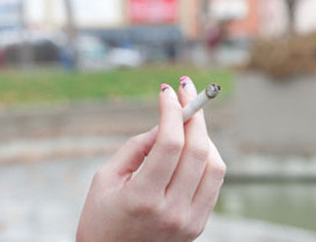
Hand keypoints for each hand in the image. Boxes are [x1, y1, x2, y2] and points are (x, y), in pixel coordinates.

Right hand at [76, 77, 225, 241]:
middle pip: (197, 151)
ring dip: (203, 134)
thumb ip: (135, 148)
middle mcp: (172, 210)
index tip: (167, 91)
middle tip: (185, 90)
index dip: (171, 111)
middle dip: (194, 113)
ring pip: (214, 165)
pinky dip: (207, 157)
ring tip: (186, 119)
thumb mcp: (105, 179)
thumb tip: (162, 124)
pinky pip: (213, 182)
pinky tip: (192, 144)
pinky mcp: (198, 225)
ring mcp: (190, 221)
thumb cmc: (101, 218)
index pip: (168, 144)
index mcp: (143, 198)